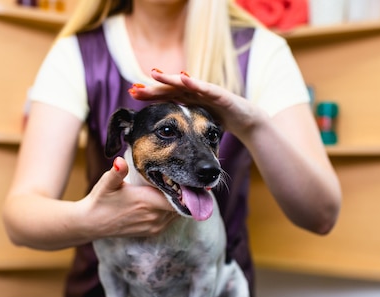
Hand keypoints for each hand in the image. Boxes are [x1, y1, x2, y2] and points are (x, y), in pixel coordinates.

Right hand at [86, 157, 176, 238]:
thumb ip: (117, 172)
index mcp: (147, 202)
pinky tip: (164, 202)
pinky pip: (170, 221)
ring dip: (176, 203)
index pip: (177, 196)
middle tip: (178, 181)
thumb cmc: (101, 200)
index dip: (182, 188)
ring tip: (172, 191)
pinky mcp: (152, 232)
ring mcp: (154, 226)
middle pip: (179, 204)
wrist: (92, 223)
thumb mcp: (108, 183)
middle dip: (180, 194)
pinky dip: (170, 212)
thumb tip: (120, 161)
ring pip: (176, 213)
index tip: (182, 178)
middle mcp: (154, 216)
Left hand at [129, 69, 262, 138]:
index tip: (132, 95)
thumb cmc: (221, 121)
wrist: (246, 121)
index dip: (150, 95)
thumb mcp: (196, 125)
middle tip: (135, 88)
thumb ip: (184, 127)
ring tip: (154, 74)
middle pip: (170, 89)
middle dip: (153, 88)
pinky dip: (194, 82)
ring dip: (169, 79)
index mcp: (188, 101)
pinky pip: (205, 88)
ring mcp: (207, 92)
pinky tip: (183, 77)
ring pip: (185, 84)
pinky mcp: (219, 94)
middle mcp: (195, 93)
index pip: (165, 97)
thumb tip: (168, 139)